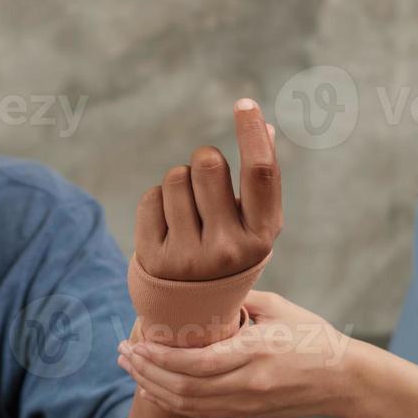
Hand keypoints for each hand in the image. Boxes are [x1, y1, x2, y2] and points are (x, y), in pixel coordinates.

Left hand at [118, 290, 355, 417]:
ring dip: (153, 389)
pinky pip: (200, 412)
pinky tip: (153, 390)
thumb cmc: (313, 336)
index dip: (158, 358)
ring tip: (131, 369)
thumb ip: (238, 301)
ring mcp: (246, 402)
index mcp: (254, 353)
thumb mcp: (278, 308)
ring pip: (187, 405)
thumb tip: (200, 290)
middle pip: (183, 388)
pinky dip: (172, 403)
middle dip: (145, 373)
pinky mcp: (247, 413)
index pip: (194, 363)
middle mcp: (247, 383)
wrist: (344, 380)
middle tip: (121, 354)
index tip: (134, 343)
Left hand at [135, 99, 281, 281]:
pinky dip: (158, 202)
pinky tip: (168, 225)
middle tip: (206, 184)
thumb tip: (265, 127)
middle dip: (204, 161)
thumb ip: (261, 182)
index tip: (244, 103)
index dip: (252, 132)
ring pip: (176, 177)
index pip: (260, 173)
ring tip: (188, 212)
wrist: (193, 313)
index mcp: (260, 237)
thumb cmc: (231, 254)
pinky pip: (152, 197)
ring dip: (180, 183)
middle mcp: (227, 249)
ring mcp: (188, 257)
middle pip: (208, 164)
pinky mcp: (154, 258)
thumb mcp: (254, 226)